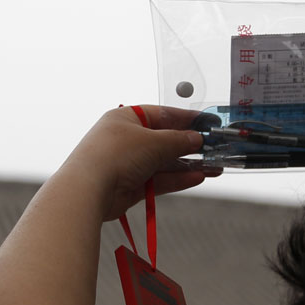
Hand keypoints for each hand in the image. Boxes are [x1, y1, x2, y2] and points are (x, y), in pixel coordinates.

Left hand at [60, 105, 218, 221]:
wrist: (88, 190)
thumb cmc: (115, 155)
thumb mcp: (154, 142)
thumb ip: (179, 140)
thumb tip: (196, 139)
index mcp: (126, 118)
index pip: (163, 115)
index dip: (187, 119)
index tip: (209, 124)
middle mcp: (126, 140)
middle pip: (165, 140)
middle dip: (191, 146)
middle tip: (216, 149)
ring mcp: (128, 164)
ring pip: (164, 163)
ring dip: (189, 165)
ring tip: (215, 167)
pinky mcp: (130, 186)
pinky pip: (159, 180)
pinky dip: (178, 178)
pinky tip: (198, 177)